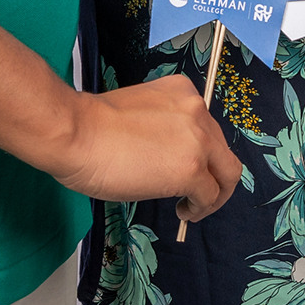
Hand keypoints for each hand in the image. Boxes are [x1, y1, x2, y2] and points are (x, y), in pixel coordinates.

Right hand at [49, 76, 240, 222]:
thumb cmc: (92, 126)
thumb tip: (168, 155)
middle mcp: (197, 110)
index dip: (200, 152)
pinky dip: (201, 208)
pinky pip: (209, 195)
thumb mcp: (141, 114)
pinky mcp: (191, 169)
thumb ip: (164, 127)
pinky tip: (183, 213)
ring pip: (227, 172)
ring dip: (214, 194)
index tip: (187, 167)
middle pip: (222, 149)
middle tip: (198, 194)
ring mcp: (198, 140)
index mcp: (182, 92)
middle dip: (214, 174)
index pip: (206, 127)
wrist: (77, 133)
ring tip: (193, 208)